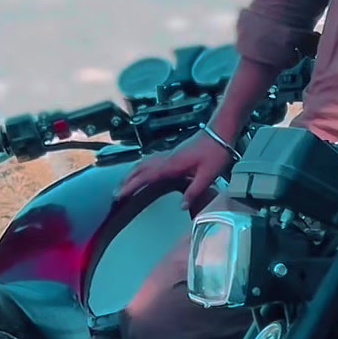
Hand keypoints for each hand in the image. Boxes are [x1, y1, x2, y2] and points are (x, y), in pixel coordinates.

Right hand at [116, 132, 234, 216]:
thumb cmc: (215, 151)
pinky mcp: (174, 152)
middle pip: (141, 168)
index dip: (131, 186)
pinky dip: (143, 166)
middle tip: (117, 192)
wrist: (220, 131)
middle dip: (127, 180)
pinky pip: (152, 160)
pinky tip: (144, 169)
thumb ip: (194, 191)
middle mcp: (167, 158)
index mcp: (172, 164)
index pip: (146, 176)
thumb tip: (182, 206)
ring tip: (125, 183)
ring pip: (145, 163)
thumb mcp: (208, 175)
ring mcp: (170, 154)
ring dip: (133, 172)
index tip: (119, 194)